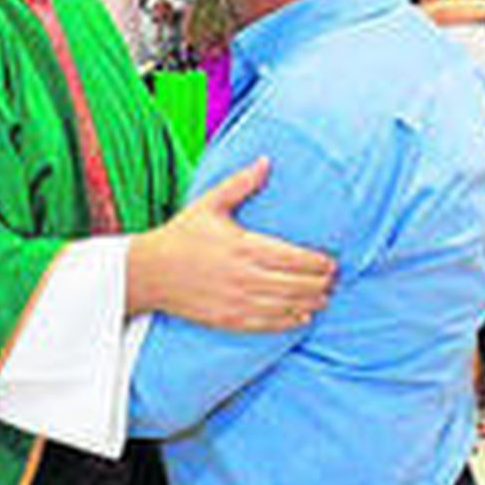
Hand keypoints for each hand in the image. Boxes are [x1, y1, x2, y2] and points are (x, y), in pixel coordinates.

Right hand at [127, 158, 335, 331]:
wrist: (150, 272)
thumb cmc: (182, 234)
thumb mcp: (210, 203)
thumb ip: (241, 183)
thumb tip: (267, 161)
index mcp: (243, 246)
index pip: (294, 258)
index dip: (319, 263)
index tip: (333, 261)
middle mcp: (243, 276)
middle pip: (296, 284)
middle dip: (321, 283)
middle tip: (334, 279)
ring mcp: (236, 301)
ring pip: (286, 306)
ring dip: (311, 302)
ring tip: (325, 297)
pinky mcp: (228, 319)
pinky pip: (267, 324)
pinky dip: (290, 321)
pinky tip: (303, 316)